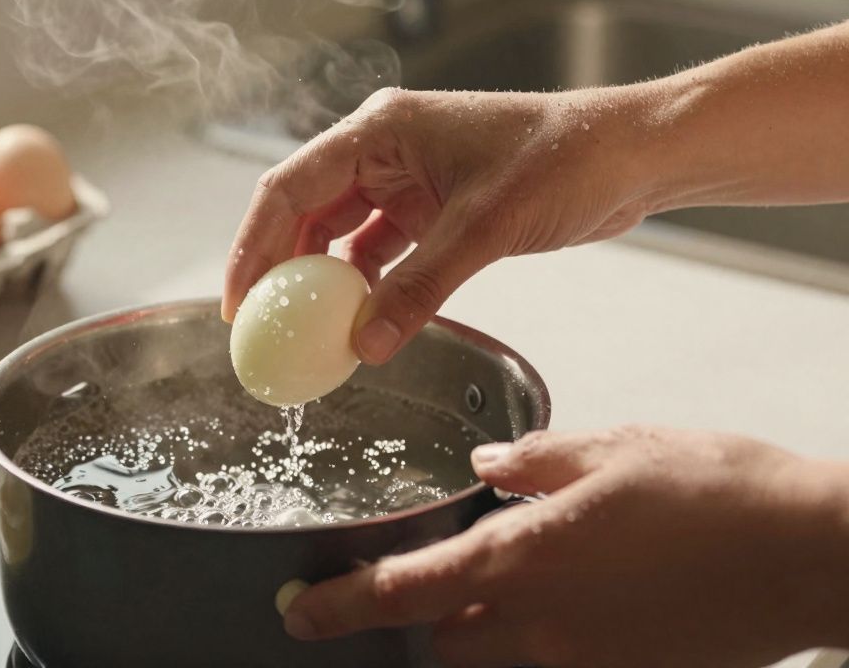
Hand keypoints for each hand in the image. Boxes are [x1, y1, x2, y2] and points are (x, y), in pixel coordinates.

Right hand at [223, 86, 664, 363]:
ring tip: (305, 332)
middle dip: (280, 269)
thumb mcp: (484, 227)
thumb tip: (363, 346)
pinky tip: (360, 323)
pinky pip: (381, 252)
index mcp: (380, 131)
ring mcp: (408, 179)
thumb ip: (419, 289)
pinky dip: (368, 288)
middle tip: (261, 328)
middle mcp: (384, 150)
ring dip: (324, 282)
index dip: (252, 246)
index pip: (290, 188)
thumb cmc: (565, 160)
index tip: (236, 301)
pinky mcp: (433, 208)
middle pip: (305, 213)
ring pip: (340, 235)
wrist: (633, 156)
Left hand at [282, 426, 848, 667]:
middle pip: (443, 640)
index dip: (339, 606)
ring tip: (522, 583)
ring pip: (497, 661)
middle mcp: (544, 624)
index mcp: (526, 558)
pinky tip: (587, 600)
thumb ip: (533, 461)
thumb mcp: (612, 449)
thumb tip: (486, 463)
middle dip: (429, 616)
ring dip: (486, 632)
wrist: (813, 555)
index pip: (402, 593)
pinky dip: (547, 643)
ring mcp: (586, 663)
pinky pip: (560, 667)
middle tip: (445, 575)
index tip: (297, 613)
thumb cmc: (717, 491)